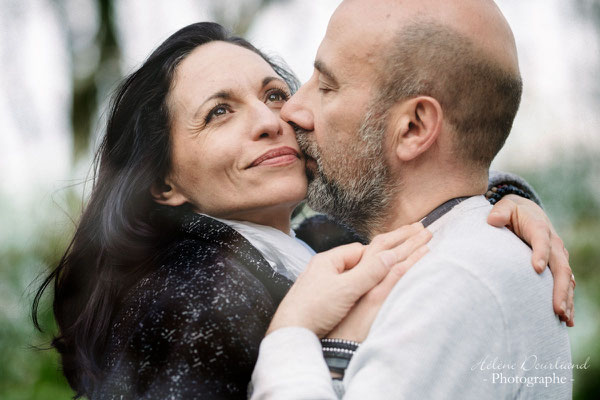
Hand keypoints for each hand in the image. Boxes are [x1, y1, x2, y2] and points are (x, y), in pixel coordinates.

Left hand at [266, 223, 431, 337]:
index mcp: (326, 260)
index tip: (391, 266)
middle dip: (371, 271)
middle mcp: (321, 270)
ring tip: (374, 296)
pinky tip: (357, 308)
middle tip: (387, 280)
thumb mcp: (347, 289)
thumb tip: (391, 255)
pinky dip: (352, 298)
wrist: (290, 334)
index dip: (376, 258)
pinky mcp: (318, 303)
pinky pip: (341, 295)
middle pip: (354, 265)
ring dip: (362, 286)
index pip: (358, 250)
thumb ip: (370, 272)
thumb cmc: (313, 309)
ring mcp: (319, 287)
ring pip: (348, 281)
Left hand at [487, 194, 574, 325]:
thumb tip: (492, 220)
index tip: (537, 269)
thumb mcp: (505, 207)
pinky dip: (567, 300)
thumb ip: (499, 212)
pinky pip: (566, 284)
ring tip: (563, 319)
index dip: (540, 253)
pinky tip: (566, 319)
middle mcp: (554, 243)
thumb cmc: (512, 211)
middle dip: (559, 289)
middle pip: (560, 267)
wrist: (528, 212)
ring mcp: (558, 256)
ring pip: (567, 279)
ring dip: (566, 299)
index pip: (541, 240)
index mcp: (539, 228)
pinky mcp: (558, 266)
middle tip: (556, 309)